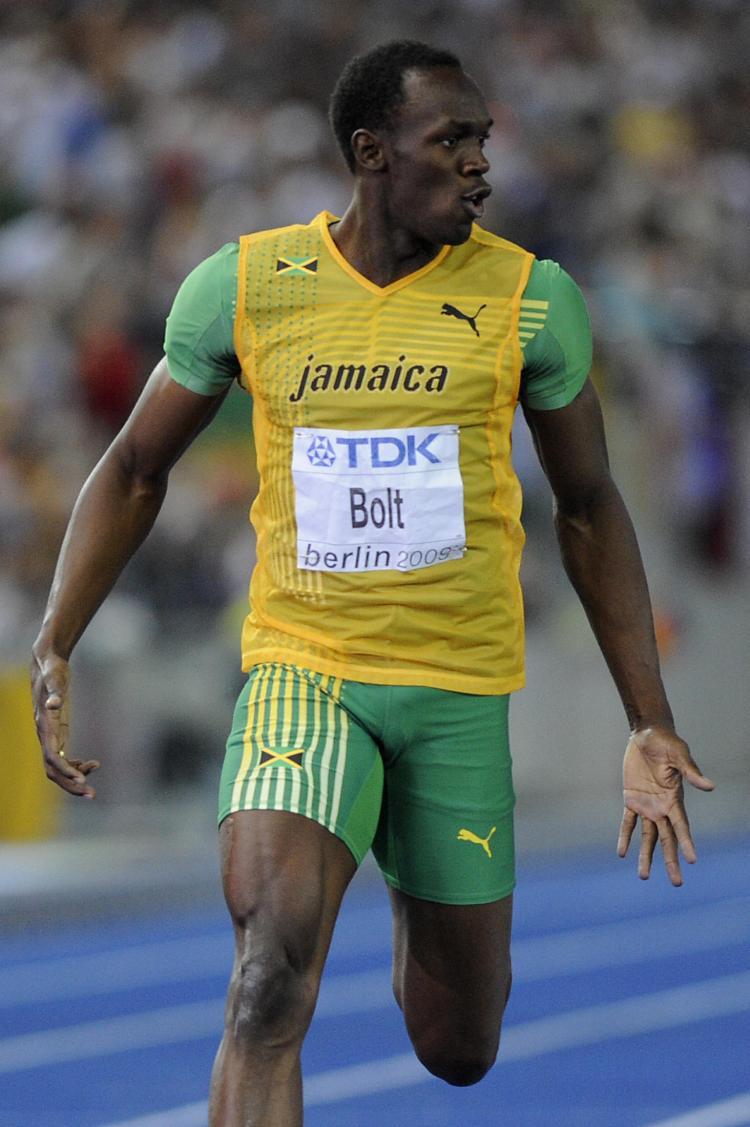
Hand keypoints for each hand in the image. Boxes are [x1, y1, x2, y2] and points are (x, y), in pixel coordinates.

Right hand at [30, 648, 99, 797]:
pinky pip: (63, 759)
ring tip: (93, 784)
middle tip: (92, 794)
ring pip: (57, 769)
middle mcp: (45, 736)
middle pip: (52, 771)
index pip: (52, 758)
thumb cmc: (51, 671)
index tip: (83, 779)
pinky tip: (92, 764)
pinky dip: (76, 766)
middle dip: (70, 784)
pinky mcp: (57, 735)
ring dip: (74, 779)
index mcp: (44, 727)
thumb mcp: (54, 679)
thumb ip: (54, 691)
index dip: (66, 771)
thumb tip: (54, 703)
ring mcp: (50, 737)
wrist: (46, 664)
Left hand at [617, 726, 713, 885]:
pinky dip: (625, 837)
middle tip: (677, 883)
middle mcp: (662, 807)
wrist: (647, 734)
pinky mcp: (631, 798)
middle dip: (671, 860)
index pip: (681, 826)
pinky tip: (622, 853)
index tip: (691, 861)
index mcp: (675, 799)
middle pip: (667, 839)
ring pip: (647, 837)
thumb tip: (710, 786)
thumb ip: (691, 772)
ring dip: (646, 856)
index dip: (686, 843)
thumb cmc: (667, 743)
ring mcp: (647, 805)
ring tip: (643, 876)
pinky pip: (628, 822)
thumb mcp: (679, 755)